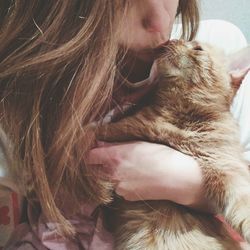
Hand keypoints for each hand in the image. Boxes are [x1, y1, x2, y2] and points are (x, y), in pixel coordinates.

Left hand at [86, 141, 211, 210]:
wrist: (176, 177)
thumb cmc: (159, 155)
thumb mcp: (137, 143)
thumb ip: (114, 145)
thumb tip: (99, 143)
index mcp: (114, 157)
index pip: (89, 157)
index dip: (90, 154)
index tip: (95, 152)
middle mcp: (112, 173)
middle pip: (93, 171)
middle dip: (98, 166)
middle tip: (109, 161)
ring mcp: (119, 187)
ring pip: (107, 181)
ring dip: (111, 176)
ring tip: (129, 170)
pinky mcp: (126, 197)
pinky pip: (118, 190)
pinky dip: (122, 184)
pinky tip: (136, 179)